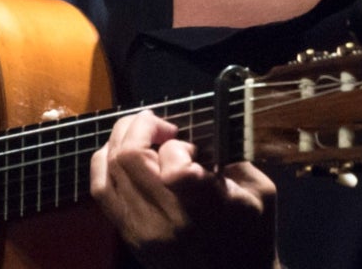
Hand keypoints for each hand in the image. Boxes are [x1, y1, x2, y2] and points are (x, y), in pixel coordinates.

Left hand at [90, 110, 278, 268]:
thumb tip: (191, 131)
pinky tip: (121, 154)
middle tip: (161, 126)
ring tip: (141, 134)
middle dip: (141, 126)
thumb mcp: (260, 190)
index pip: (172, 167)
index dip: (176, 146)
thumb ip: (227, 154)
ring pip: (108, 170)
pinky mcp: (129, 236)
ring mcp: (141, 231)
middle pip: (128, 157)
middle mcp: (166, 222)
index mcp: (205, 210)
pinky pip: (101, 190)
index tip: (189, 147)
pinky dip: (105, 163)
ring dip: (120, 140)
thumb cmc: (253, 234)